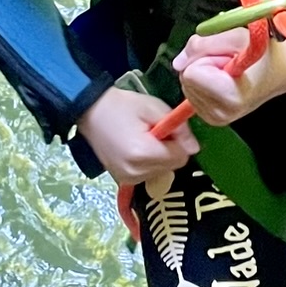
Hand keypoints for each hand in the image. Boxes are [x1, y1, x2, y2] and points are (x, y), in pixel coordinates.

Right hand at [77, 87, 198, 187]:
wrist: (91, 112)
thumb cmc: (123, 106)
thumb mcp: (154, 108)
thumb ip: (179, 128)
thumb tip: (194, 147)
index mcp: (143, 153)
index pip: (180, 157)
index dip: (180, 142)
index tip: (169, 128)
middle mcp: (135, 172)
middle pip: (173, 167)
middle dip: (171, 150)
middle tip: (155, 132)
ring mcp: (127, 179)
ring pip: (162, 172)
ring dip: (160, 158)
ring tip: (143, 139)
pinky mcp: (123, 180)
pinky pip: (149, 175)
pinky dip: (149, 164)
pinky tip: (137, 149)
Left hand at [172, 27, 285, 126]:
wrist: (282, 71)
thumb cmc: (264, 53)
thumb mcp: (235, 36)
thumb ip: (202, 44)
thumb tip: (178, 62)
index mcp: (228, 96)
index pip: (189, 72)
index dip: (205, 57)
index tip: (227, 58)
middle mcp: (221, 113)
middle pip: (186, 79)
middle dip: (203, 64)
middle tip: (229, 63)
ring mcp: (216, 118)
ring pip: (187, 85)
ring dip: (204, 73)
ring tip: (229, 71)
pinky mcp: (213, 118)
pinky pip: (193, 93)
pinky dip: (205, 83)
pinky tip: (225, 80)